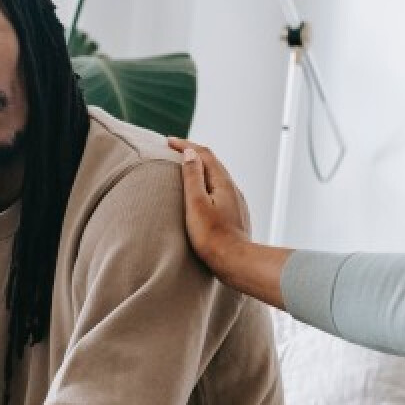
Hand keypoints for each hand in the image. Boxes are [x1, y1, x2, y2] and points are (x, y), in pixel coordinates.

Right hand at [167, 138, 250, 274]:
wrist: (236, 263)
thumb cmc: (212, 237)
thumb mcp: (196, 204)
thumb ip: (192, 177)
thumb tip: (189, 153)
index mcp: (223, 182)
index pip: (203, 154)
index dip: (185, 145)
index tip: (168, 141)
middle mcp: (232, 189)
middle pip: (212, 163)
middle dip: (193, 153)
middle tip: (175, 149)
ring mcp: (236, 202)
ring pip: (217, 177)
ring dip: (201, 169)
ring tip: (185, 168)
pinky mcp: (235, 215)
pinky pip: (220, 191)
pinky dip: (207, 184)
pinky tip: (201, 193)